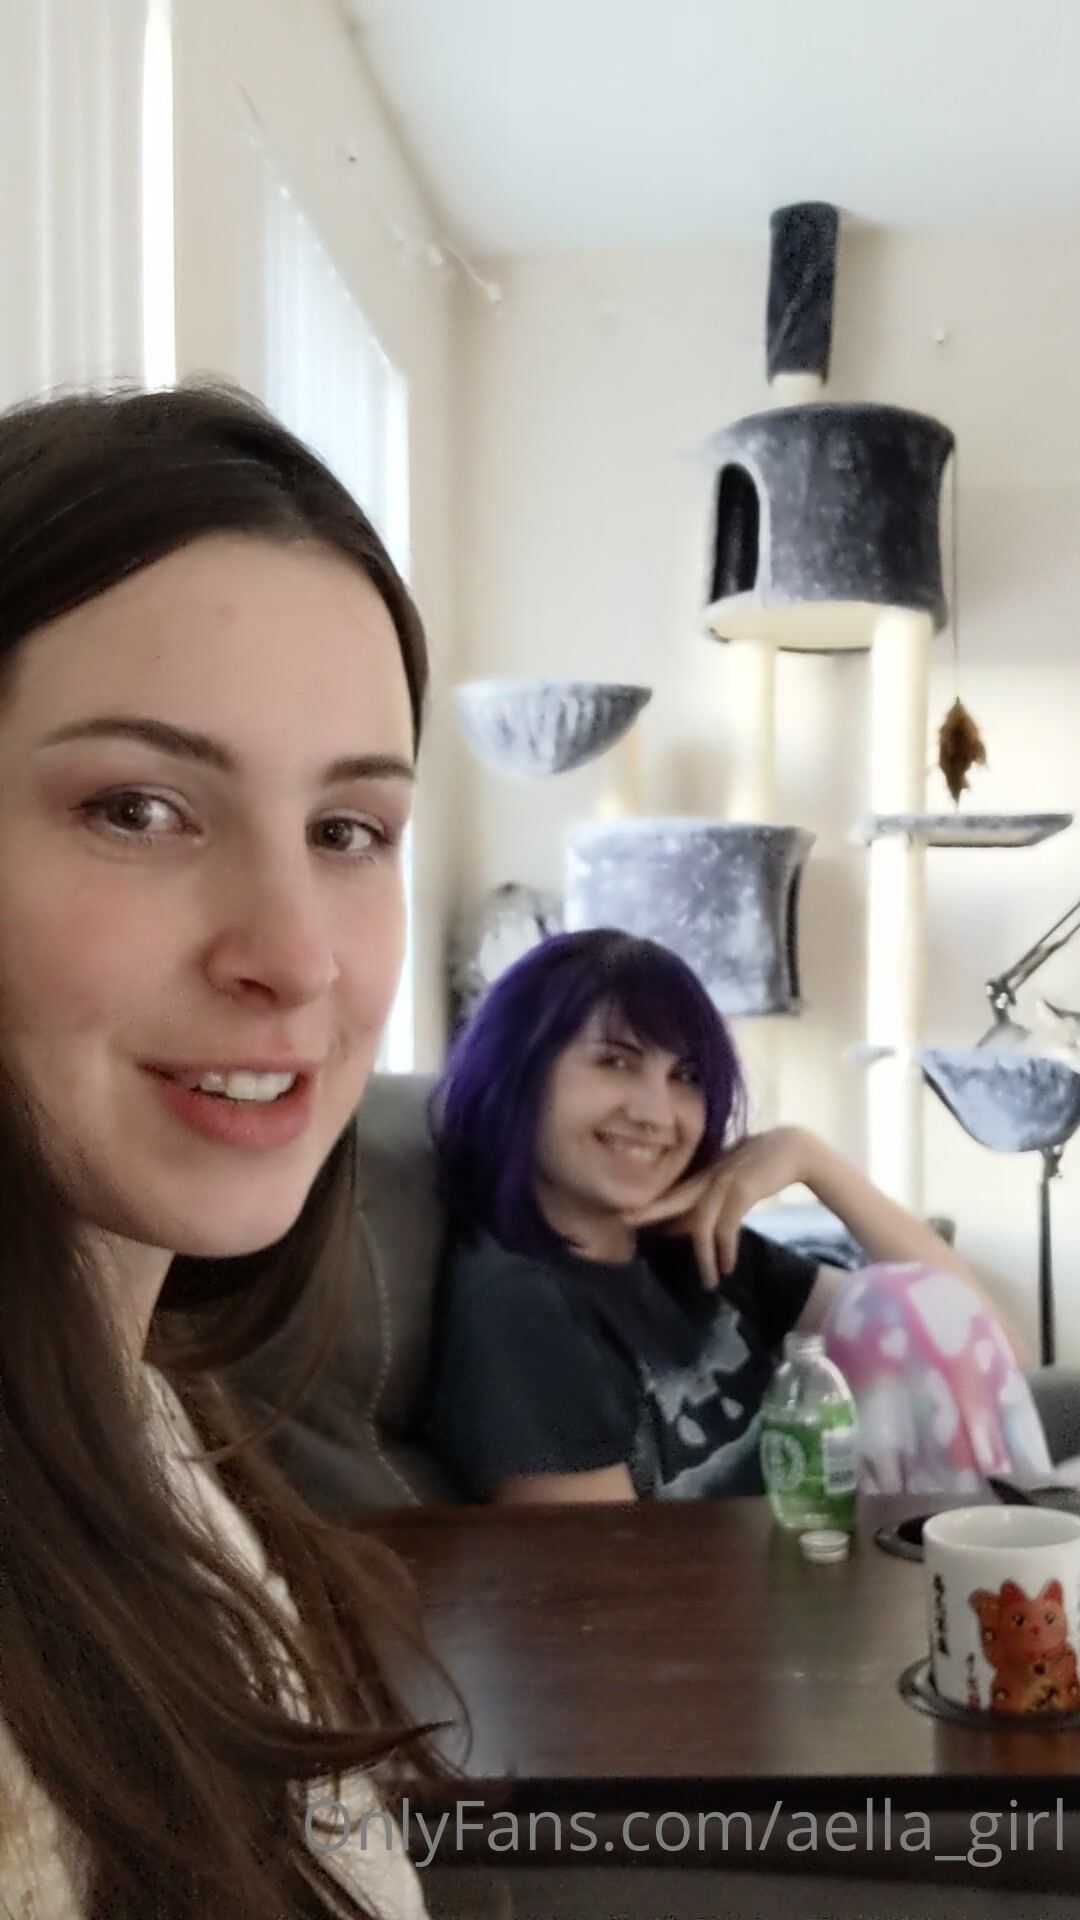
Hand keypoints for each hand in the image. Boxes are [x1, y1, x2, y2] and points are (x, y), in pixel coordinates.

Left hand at [622, 1126, 818, 1291]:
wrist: (792, 1148)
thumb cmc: (764, 1162)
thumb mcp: (734, 1174)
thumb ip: (716, 1188)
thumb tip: (701, 1216)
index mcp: (707, 1174)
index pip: (674, 1193)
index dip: (653, 1207)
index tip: (630, 1219)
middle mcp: (709, 1178)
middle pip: (673, 1199)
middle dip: (649, 1212)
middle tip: (625, 1222)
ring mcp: (724, 1183)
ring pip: (702, 1226)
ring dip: (704, 1258)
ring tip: (709, 1281)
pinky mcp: (741, 1191)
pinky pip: (727, 1228)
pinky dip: (726, 1250)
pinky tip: (727, 1266)